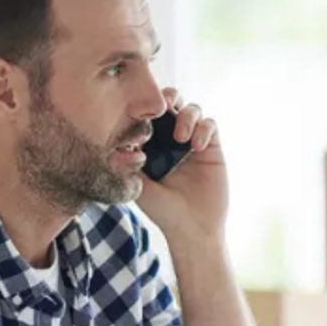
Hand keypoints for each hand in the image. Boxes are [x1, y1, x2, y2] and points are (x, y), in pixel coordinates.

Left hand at [136, 88, 227, 239]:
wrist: (192, 228)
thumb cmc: (162, 210)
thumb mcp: (137, 184)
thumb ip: (127, 160)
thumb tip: (114, 135)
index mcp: (151, 144)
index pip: (148, 114)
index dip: (145, 105)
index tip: (140, 110)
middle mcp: (172, 140)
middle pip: (171, 102)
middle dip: (167, 98)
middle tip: (163, 107)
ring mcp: (193, 142)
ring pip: (192, 109)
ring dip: (186, 116)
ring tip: (180, 138)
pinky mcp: (212, 148)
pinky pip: (210, 124)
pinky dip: (203, 129)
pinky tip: (196, 147)